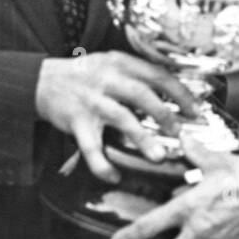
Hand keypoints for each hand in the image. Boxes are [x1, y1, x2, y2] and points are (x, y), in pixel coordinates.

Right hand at [35, 52, 197, 182]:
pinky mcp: (75, 121)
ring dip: (142, 139)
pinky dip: (102, 164)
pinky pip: (90, 147)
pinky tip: (114, 176)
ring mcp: (91, 101)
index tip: (196, 110)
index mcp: (121, 63)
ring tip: (158, 157)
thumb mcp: (111, 63)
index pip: (157, 75)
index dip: (179, 93)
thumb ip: (138, 75)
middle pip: (142, 95)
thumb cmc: (85, 75)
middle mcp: (107, 79)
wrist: (42, 80)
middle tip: (180, 133)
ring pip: (121, 118)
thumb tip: (175, 95)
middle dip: (165, 115)